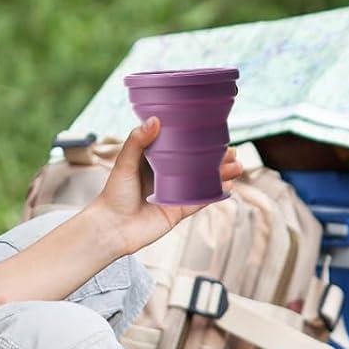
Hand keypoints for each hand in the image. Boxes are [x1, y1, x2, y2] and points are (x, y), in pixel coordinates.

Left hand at [93, 119, 244, 254]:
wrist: (111, 228)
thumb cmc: (113, 194)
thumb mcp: (124, 163)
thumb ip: (137, 141)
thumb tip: (155, 120)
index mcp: (156, 161)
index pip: (181, 146)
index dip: (199, 140)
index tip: (215, 132)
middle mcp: (168, 176)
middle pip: (198, 164)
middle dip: (218, 158)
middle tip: (233, 152)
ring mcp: (176, 194)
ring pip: (204, 181)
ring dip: (221, 175)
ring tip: (237, 167)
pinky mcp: (179, 211)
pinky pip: (200, 201)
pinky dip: (215, 194)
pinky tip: (228, 187)